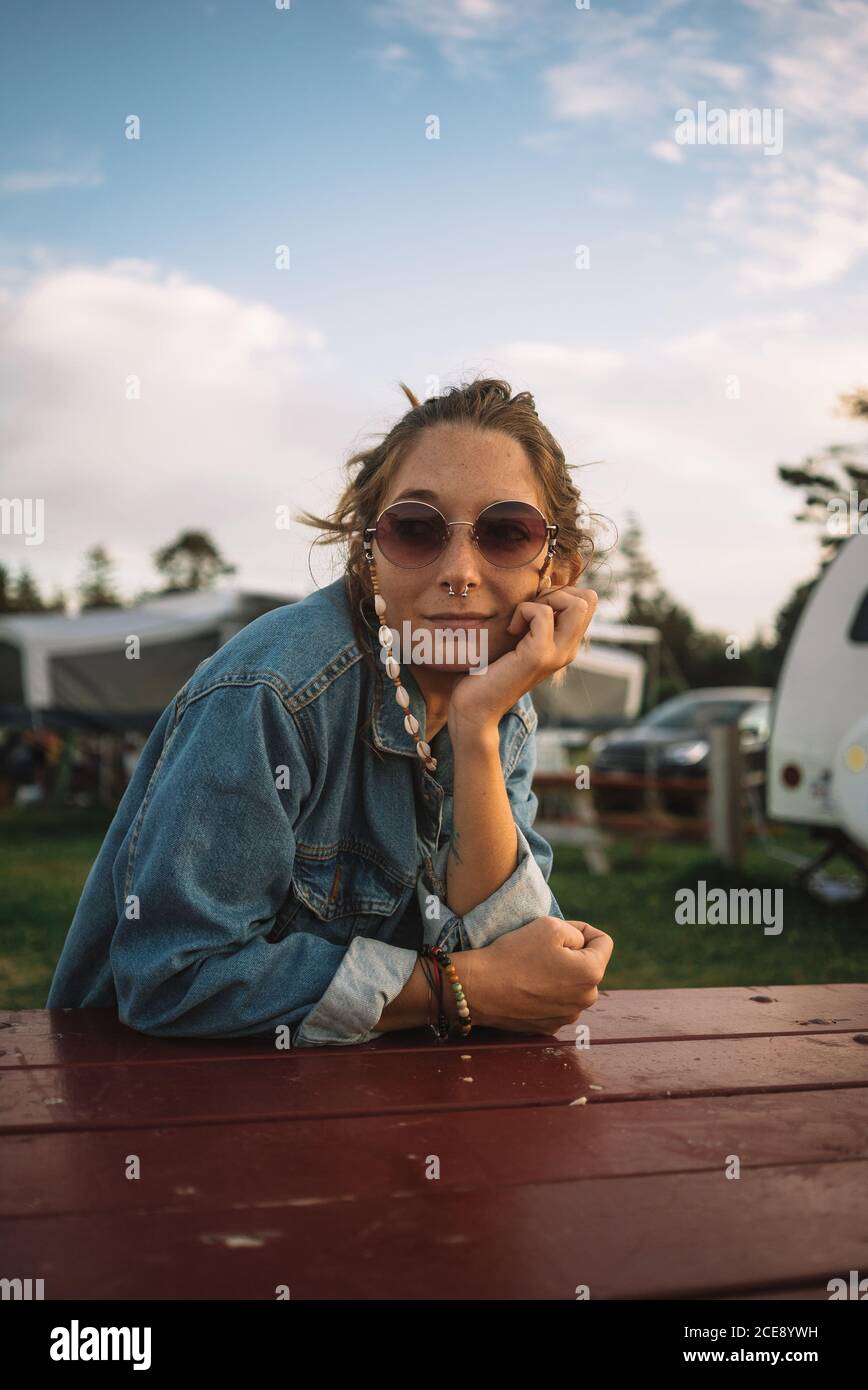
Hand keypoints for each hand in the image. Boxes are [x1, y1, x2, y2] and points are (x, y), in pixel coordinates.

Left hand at [448, 585, 597, 734]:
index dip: (562, 592)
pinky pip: (543, 614)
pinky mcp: (538, 656)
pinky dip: (523, 611)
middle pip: (589, 599)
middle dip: (557, 592)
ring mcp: (557, 654)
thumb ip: (536, 619)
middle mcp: (568, 650)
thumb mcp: (520, 638)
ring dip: (543, 600)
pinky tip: (510, 630)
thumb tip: (545, 585)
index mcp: (566, 645)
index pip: (588, 602)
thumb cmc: (490, 669)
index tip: (534, 607)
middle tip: (528, 611)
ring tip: (521, 619)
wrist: (476, 707)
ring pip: (578, 604)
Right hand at [468, 916, 613, 1033]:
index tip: (560, 931)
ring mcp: (567, 1017)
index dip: (583, 929)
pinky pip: (556, 1002)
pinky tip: (526, 986)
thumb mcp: (550, 926)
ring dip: (560, 975)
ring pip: (572, 985)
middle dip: (572, 954)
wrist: (479, 988)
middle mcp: (586, 1000)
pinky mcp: (549, 1027)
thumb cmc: (515, 953)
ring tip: (532, 968)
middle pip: (588, 965)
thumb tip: (583, 945)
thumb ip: (577, 932)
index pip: (603, 941)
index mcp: (591, 973)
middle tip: (541, 949)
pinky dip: (547, 993)